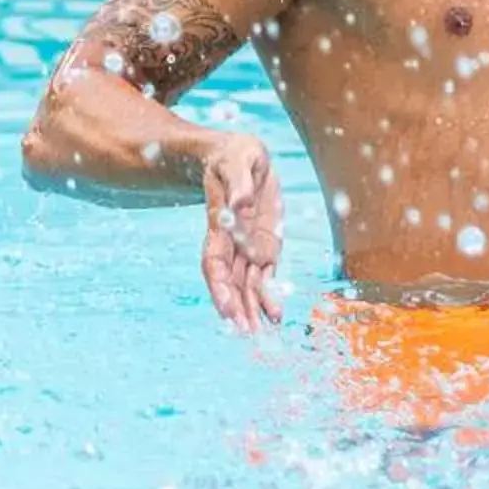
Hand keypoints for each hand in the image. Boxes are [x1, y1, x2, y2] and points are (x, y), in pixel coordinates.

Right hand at [197, 133, 283, 331]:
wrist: (238, 155)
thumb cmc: (235, 155)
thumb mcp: (239, 159)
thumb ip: (239, 183)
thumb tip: (241, 204)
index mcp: (221, 224)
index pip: (215, 261)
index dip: (219, 285)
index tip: (226, 308)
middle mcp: (231, 241)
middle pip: (230, 280)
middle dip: (237, 306)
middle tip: (245, 333)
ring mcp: (247, 246)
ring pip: (247, 283)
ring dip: (252, 308)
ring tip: (260, 334)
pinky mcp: (264, 244)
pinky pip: (264, 274)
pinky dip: (268, 294)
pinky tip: (273, 315)